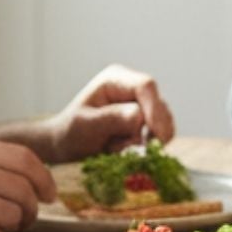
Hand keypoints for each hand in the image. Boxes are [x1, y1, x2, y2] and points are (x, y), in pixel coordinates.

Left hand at [48, 65, 176, 161]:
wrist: (68, 147)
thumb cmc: (70, 132)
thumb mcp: (84, 125)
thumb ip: (110, 119)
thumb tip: (138, 115)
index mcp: (116, 79)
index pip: (146, 86)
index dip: (154, 109)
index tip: (155, 134)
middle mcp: (133, 89)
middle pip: (159, 106)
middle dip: (150, 131)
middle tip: (134, 152)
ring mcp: (143, 106)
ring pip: (163, 123)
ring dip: (145, 142)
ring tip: (117, 149)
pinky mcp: (147, 123)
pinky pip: (159, 136)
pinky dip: (146, 148)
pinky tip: (124, 151)